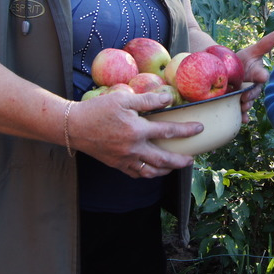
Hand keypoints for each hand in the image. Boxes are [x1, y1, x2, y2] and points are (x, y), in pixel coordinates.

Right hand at [68, 90, 201, 178]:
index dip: (186, 130)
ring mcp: (124, 159)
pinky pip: (136, 174)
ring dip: (166, 170)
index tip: (199, 129)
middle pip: (163, 159)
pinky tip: (152, 170)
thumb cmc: (98, 110)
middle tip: (191, 160)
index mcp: (137, 130)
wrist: (74, 127)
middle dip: (180, 161)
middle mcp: (133, 149)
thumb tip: (168, 99)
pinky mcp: (116, 164)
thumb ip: (147, 100)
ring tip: (174, 166)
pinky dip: (147, 173)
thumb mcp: (123, 99)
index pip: (168, 131)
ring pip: (151, 171)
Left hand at [234, 31, 273, 122]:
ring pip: (248, 103)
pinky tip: (241, 120)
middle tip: (245, 97)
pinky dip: (242, 117)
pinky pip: (241, 111)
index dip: (261, 75)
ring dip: (245, 106)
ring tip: (241, 108)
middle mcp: (254, 86)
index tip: (261, 76)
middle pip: (254, 92)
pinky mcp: (238, 102)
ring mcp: (246, 95)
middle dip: (250, 95)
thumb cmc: (243, 59)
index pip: (261, 75)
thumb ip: (264, 44)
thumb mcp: (252, 51)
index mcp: (258, 74)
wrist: (228, 68)